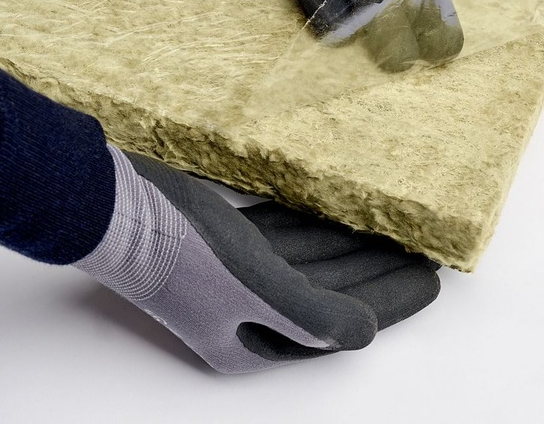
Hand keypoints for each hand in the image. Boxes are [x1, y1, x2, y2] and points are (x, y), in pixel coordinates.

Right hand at [78, 150, 440, 372]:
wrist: (113, 204)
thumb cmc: (178, 249)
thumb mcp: (253, 286)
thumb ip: (313, 315)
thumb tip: (366, 335)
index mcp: (252, 339)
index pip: (338, 323)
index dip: (389, 302)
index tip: (431, 281)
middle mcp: (246, 313)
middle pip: (330, 292)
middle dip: (377, 273)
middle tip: (425, 251)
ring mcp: (235, 276)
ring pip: (312, 263)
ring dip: (353, 247)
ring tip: (397, 230)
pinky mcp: (227, 242)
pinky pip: (286, 238)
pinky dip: (315, 229)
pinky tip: (343, 216)